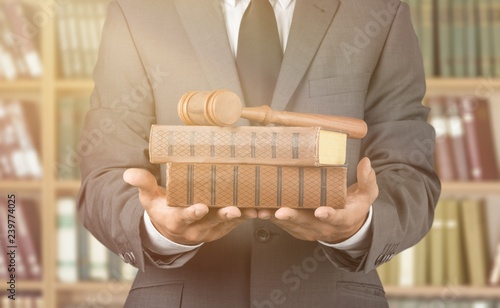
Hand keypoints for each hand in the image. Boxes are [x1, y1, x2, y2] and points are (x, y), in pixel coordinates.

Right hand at [123, 168, 256, 244]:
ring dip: (243, 216)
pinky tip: (263, 208)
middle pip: (211, 220)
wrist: (173, 231)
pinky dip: (250, 215)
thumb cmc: (161, 209)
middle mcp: (195, 227)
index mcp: (176, 219)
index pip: (183, 217)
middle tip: (234, 209)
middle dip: (222, 214)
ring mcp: (211, 229)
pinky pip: (239, 223)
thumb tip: (128, 173)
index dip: (191, 213)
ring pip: (229, 223)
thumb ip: (143, 184)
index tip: (199, 207)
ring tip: (255, 209)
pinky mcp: (224, 228)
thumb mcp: (148, 198)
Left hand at [257, 157, 377, 242]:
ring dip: (275, 218)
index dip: (328, 215)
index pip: (337, 218)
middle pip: (307, 223)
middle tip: (280, 211)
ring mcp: (308, 230)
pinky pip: (281, 224)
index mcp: (343, 218)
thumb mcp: (367, 194)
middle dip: (292, 217)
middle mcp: (324, 227)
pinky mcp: (296, 229)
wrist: (346, 228)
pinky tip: (256, 208)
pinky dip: (269, 217)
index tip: (320, 211)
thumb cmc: (355, 206)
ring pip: (290, 225)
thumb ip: (367, 180)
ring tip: (260, 210)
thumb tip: (366, 162)